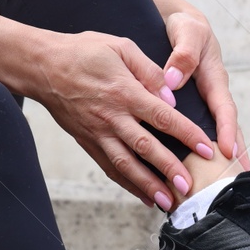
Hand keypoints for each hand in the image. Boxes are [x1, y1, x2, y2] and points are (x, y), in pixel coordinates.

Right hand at [30, 30, 216, 208]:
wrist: (42, 67)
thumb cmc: (83, 52)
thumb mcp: (120, 47)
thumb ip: (149, 71)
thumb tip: (171, 95)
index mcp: (124, 92)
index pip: (163, 117)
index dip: (187, 134)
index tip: (206, 148)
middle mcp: (112, 117)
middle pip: (146, 148)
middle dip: (169, 169)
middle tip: (190, 186)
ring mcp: (98, 133)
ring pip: (127, 165)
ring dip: (148, 185)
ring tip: (169, 202)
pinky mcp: (88, 142)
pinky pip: (110, 168)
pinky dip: (128, 185)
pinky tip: (145, 197)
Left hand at [162, 10, 249, 169]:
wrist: (178, 23)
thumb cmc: (184, 26)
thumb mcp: (186, 32)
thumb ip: (182, 54)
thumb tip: (173, 80)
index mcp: (215, 80)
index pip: (224, 109)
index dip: (227, 131)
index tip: (229, 152)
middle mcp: (213, 96)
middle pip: (229, 130)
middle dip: (236, 155)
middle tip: (240, 181)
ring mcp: (206, 105)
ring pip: (216, 135)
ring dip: (222, 159)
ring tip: (223, 186)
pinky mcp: (195, 110)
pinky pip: (201, 132)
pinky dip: (202, 152)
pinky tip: (197, 172)